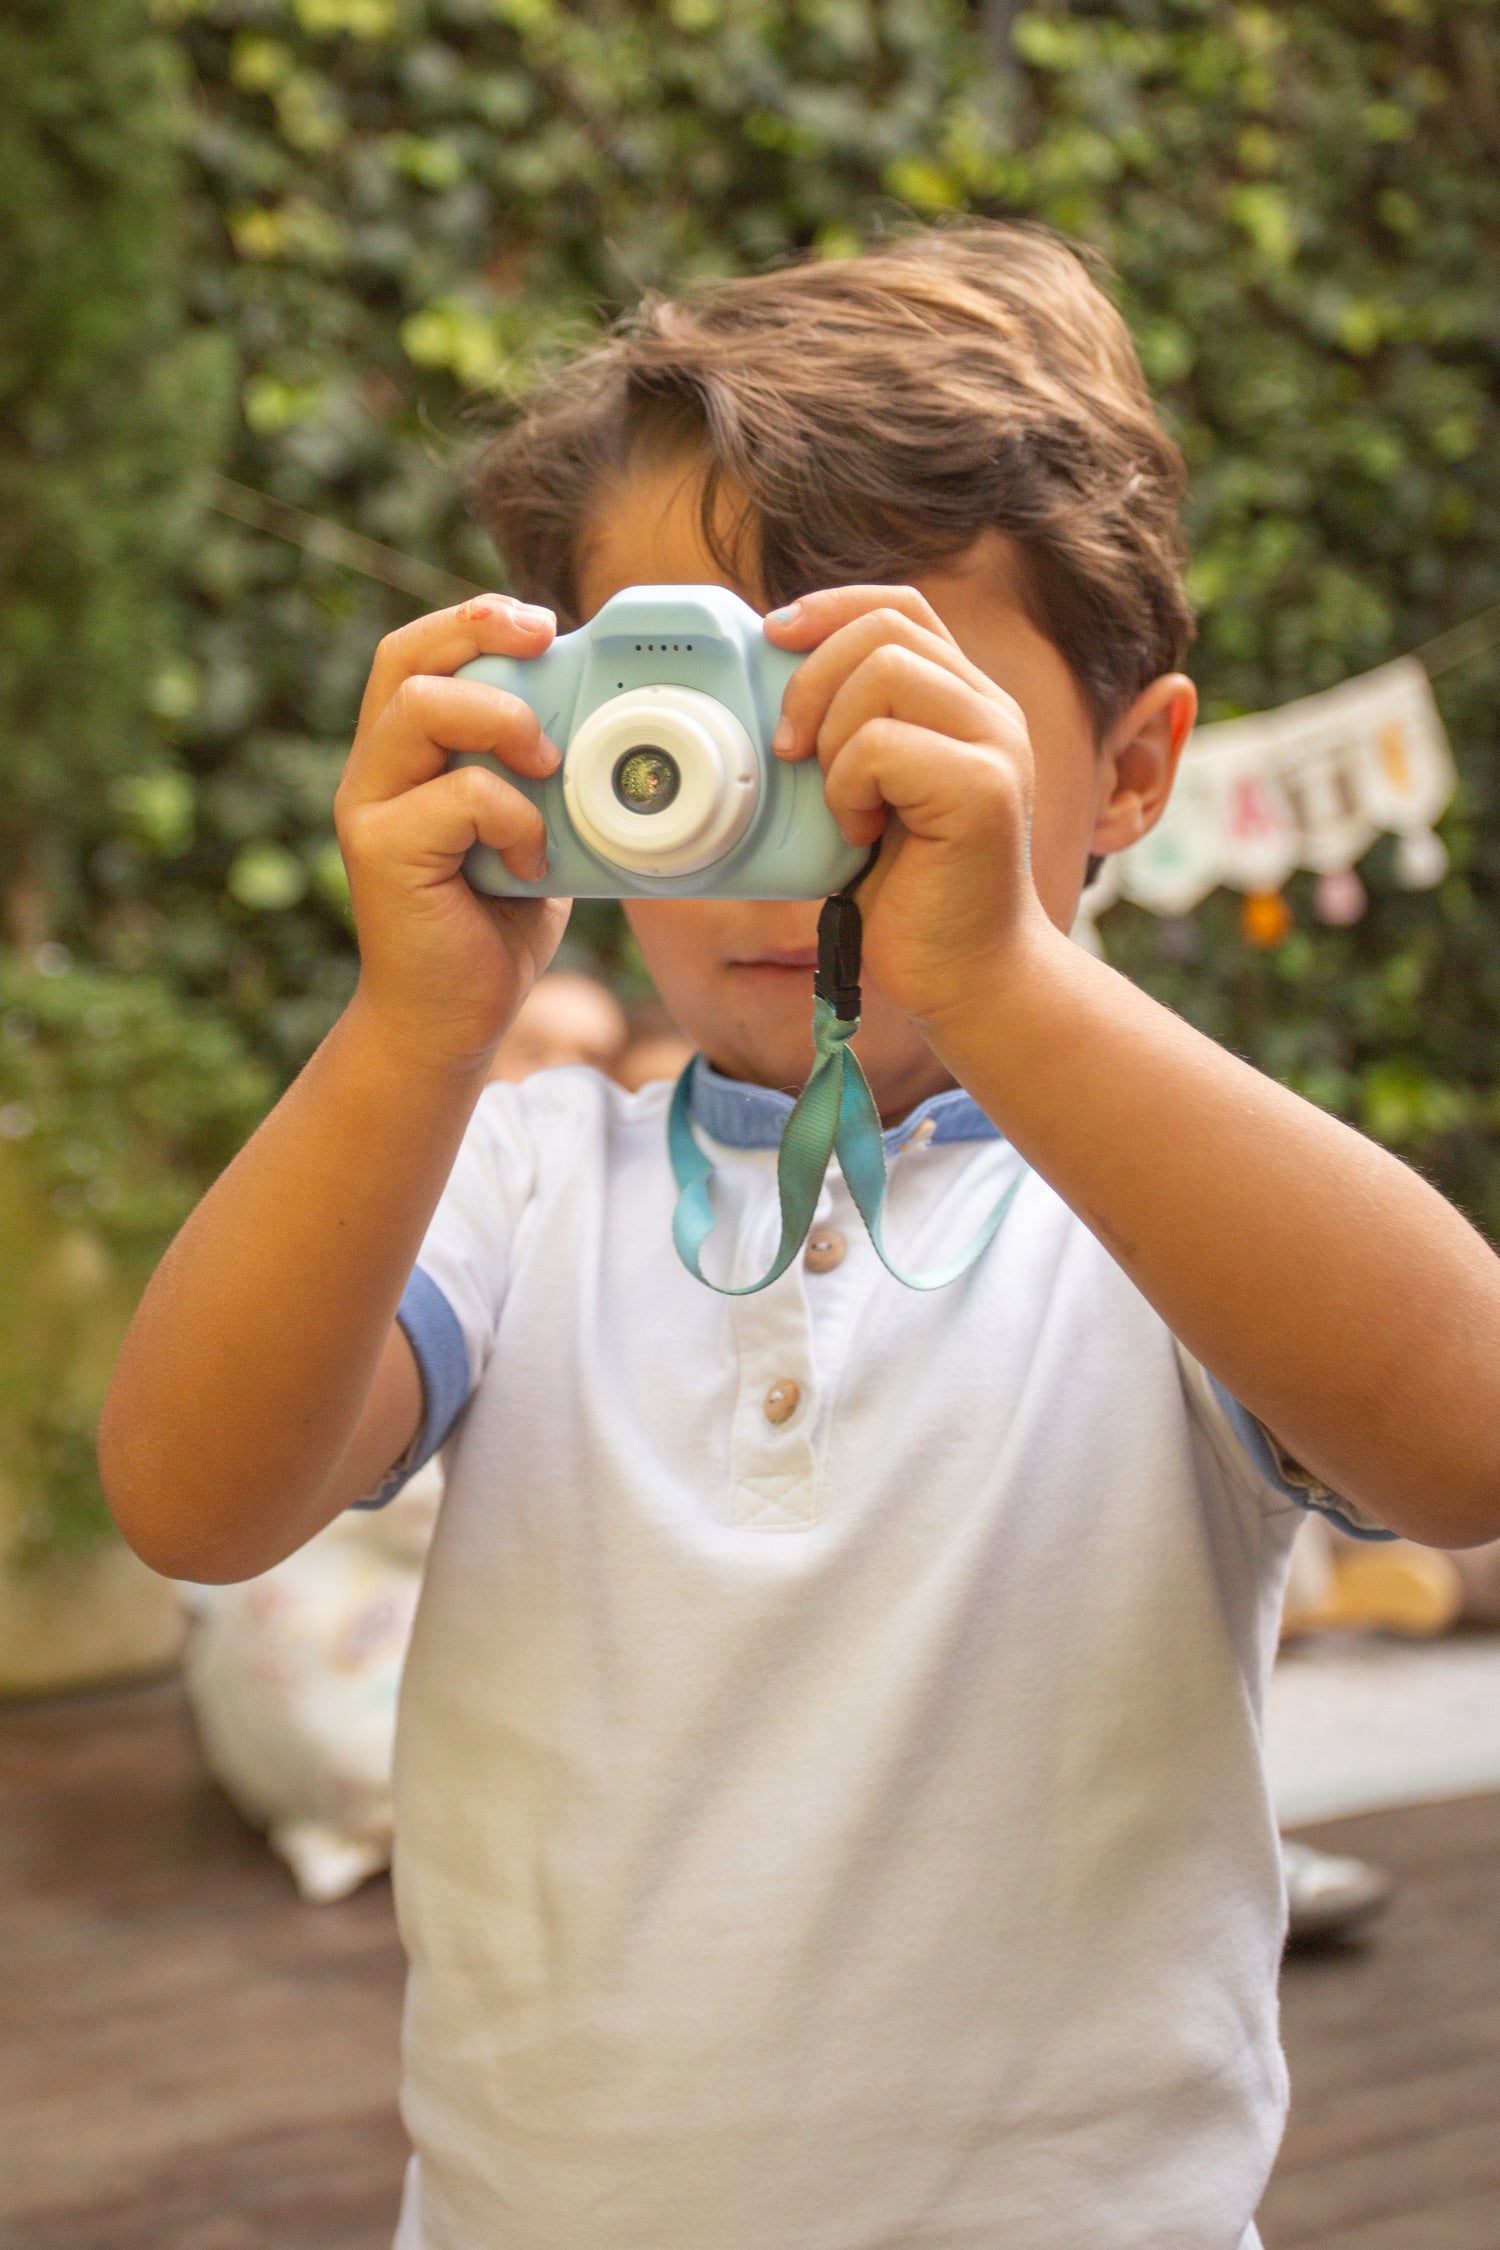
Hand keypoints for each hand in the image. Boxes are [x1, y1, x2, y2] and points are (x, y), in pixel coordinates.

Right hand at [334, 595, 572, 1074]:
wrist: (450, 1024)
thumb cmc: (493, 927)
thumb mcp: (531, 833)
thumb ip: (545, 780)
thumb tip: (618, 727)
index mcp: (404, 758)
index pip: (416, 654)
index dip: (472, 619)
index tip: (543, 624)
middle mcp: (374, 773)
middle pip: (403, 659)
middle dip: (478, 630)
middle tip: (546, 643)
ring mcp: (370, 810)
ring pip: (420, 709)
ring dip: (502, 720)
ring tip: (549, 764)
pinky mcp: (383, 854)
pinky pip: (457, 797)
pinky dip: (514, 816)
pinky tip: (535, 862)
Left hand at [765, 586, 1051, 1026]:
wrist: (965, 974)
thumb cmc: (910, 895)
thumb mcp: (867, 795)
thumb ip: (847, 732)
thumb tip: (768, 679)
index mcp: (963, 704)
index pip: (899, 608)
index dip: (830, 607)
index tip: (774, 636)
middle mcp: (989, 712)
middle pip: (884, 628)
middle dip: (811, 679)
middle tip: (790, 751)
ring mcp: (995, 745)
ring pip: (883, 674)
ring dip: (833, 740)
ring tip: (843, 806)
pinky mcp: (985, 789)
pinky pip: (882, 745)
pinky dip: (848, 789)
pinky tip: (861, 835)